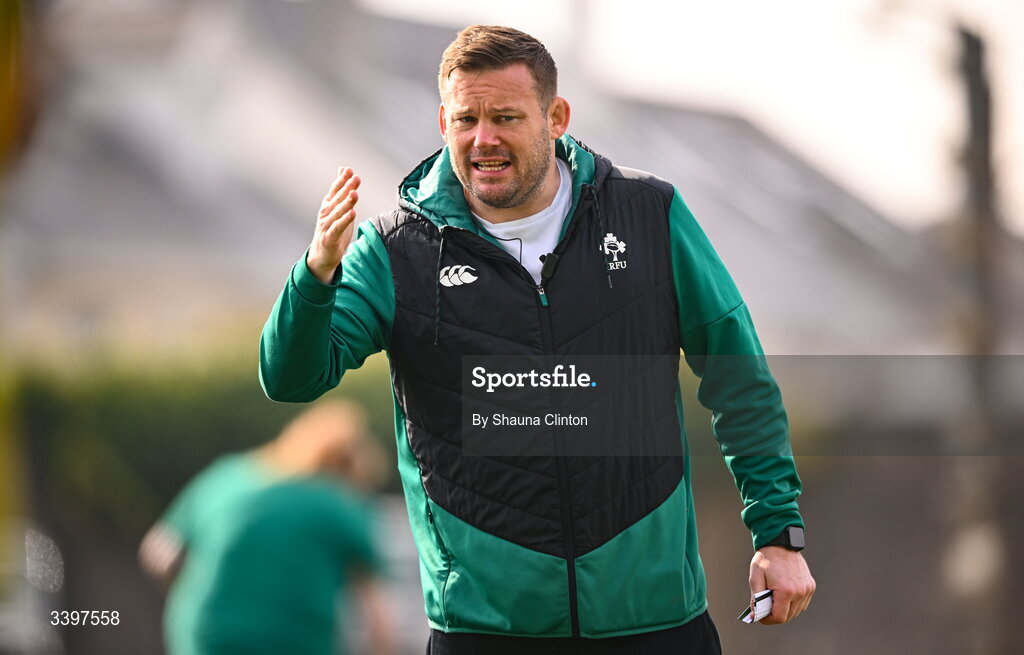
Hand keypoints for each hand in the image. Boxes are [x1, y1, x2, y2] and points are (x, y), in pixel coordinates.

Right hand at [307, 167, 360, 283]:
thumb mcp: (337, 207)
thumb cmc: (332, 229)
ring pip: (338, 212)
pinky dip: (344, 220)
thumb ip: (341, 189)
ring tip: (355, 194)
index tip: (349, 170)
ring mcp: (326, 225)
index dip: (342, 180)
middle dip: (346, 188)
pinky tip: (352, 213)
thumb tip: (343, 169)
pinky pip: (338, 227)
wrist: (322, 255)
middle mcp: (326, 213)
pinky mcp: (330, 238)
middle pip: (337, 199)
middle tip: (355, 178)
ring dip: (346, 203)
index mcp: (328, 205)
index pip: (335, 190)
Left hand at [749, 546, 814, 624]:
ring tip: (774, 599)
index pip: (779, 617)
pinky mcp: (811, 586)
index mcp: (786, 591)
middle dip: (775, 615)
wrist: (781, 543)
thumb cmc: (766, 559)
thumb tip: (755, 614)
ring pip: (796, 611)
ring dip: (785, 610)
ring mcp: (807, 589)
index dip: (768, 620)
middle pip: (788, 616)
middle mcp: (799, 591)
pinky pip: (802, 603)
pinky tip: (784, 596)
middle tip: (765, 608)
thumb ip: (756, 598)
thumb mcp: (755, 577)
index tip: (761, 617)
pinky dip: (794, 603)